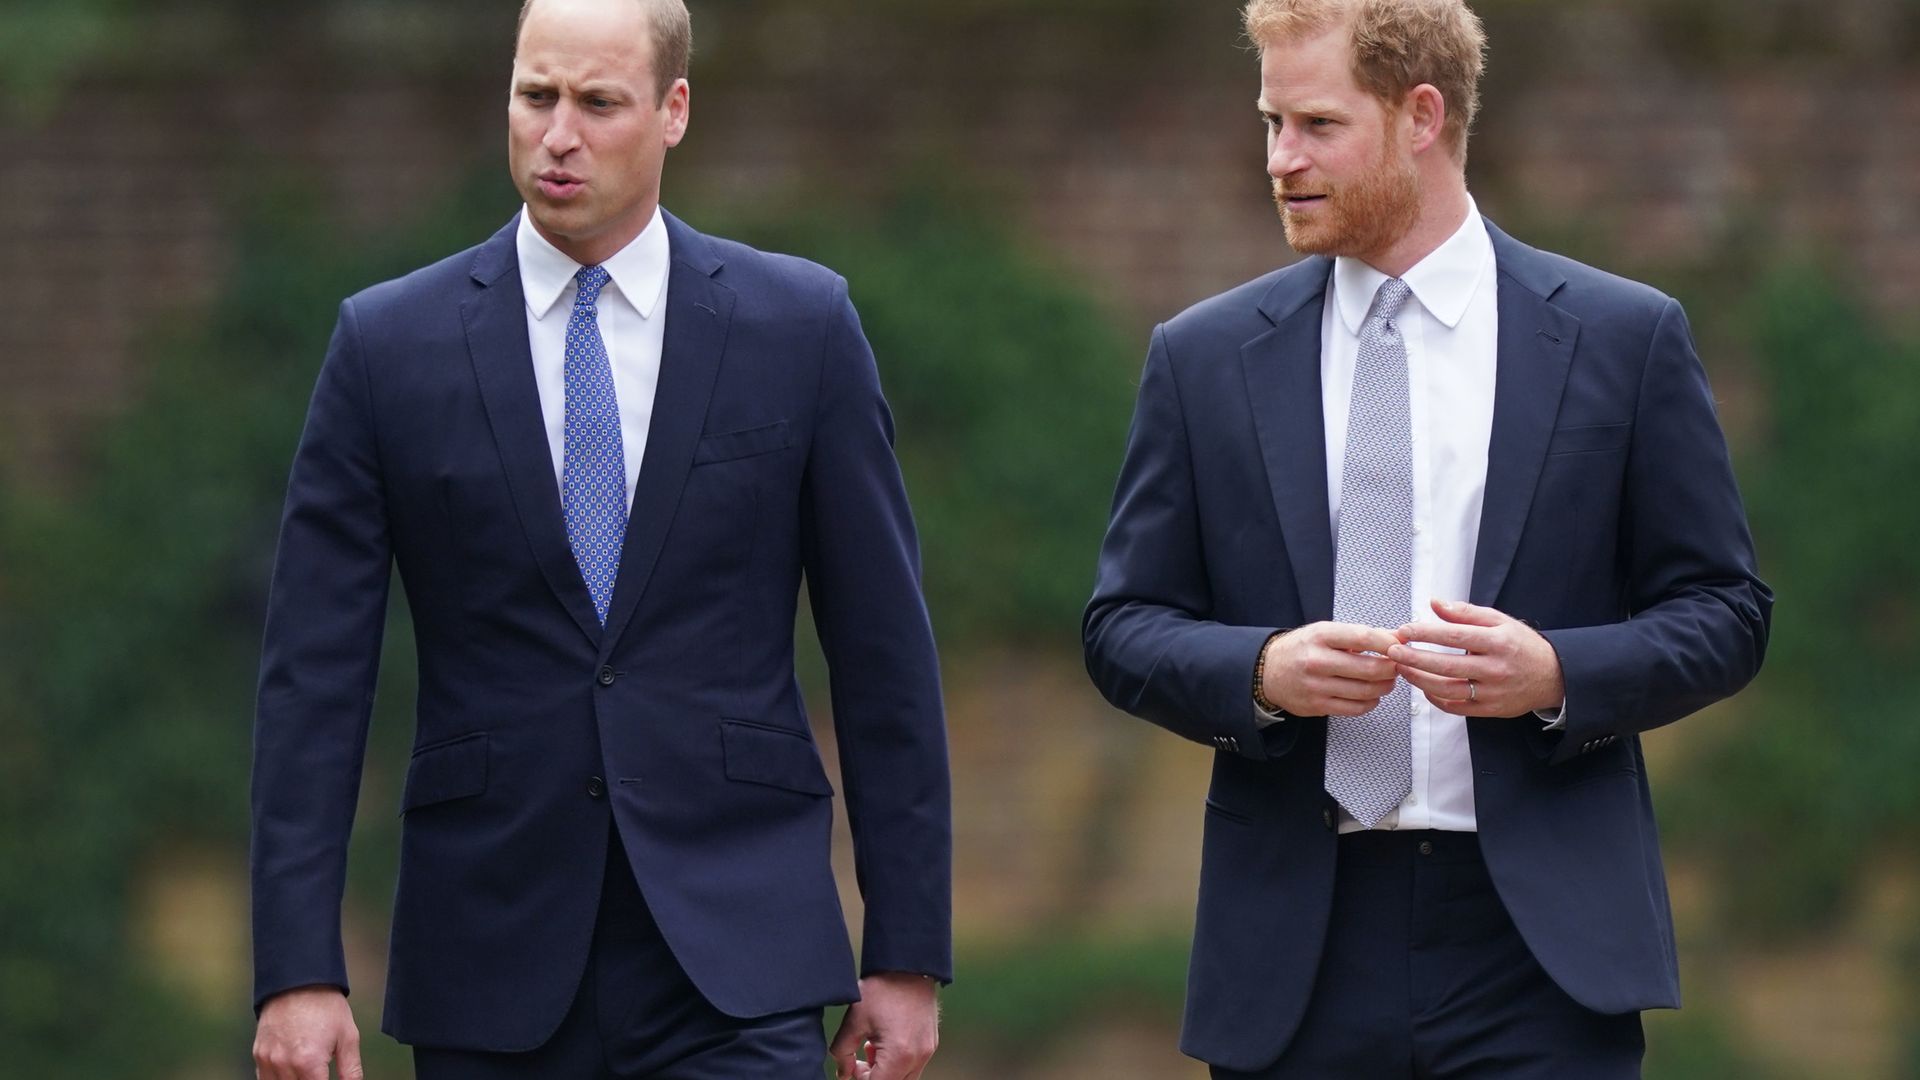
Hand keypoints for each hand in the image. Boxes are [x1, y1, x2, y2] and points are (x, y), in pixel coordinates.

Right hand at [253, 985, 360, 1079]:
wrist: (299, 981)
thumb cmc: (326, 1007)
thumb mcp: (348, 1037)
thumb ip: (351, 1070)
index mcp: (309, 1062)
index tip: (328, 1078)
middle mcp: (284, 1064)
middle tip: (319, 1074)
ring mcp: (268, 1060)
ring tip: (308, 1072)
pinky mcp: (259, 1054)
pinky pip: (265, 1079)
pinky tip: (291, 1073)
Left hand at [828, 972, 938, 1079]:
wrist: (908, 965)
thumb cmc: (882, 989)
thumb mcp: (854, 1020)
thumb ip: (842, 1052)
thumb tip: (843, 1073)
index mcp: (899, 1054)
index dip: (860, 1079)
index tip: (851, 1067)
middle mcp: (918, 1057)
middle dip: (874, 1077)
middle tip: (859, 1061)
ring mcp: (927, 1051)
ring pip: (905, 1078)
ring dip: (886, 1072)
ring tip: (871, 1049)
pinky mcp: (931, 1043)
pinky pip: (914, 1065)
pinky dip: (897, 1063)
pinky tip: (883, 1043)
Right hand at [1259, 622, 1401, 717]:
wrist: (1268, 672)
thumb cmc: (1302, 649)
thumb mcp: (1326, 632)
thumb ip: (1362, 635)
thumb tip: (1397, 637)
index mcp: (1320, 636)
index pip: (1363, 638)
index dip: (1388, 644)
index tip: (1399, 647)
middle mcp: (1316, 661)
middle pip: (1368, 668)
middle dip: (1391, 669)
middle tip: (1398, 667)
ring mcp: (1316, 686)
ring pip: (1365, 691)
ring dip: (1385, 687)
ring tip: (1388, 681)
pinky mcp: (1317, 706)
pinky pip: (1355, 708)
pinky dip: (1371, 702)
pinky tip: (1372, 695)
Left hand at [1389, 599, 1564, 715]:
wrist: (1552, 676)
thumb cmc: (1521, 645)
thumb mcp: (1499, 621)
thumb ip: (1465, 613)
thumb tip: (1434, 603)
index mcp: (1498, 642)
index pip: (1456, 636)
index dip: (1426, 633)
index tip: (1405, 630)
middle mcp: (1495, 669)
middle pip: (1447, 666)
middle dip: (1414, 659)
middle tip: (1393, 651)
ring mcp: (1493, 692)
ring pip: (1448, 689)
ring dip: (1419, 679)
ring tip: (1402, 668)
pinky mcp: (1490, 710)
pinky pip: (1455, 706)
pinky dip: (1435, 698)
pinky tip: (1422, 686)